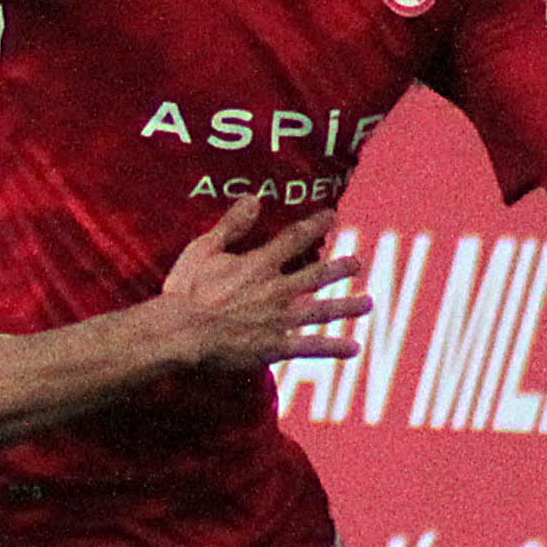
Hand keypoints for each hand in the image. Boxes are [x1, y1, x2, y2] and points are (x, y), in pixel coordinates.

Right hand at [157, 199, 370, 369]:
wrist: (179, 333)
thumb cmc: (185, 291)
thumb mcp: (203, 250)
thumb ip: (231, 225)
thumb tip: (253, 197)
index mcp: (258, 265)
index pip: (294, 239)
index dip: (315, 226)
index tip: (332, 216)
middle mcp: (275, 290)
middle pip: (316, 275)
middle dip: (340, 268)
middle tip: (357, 262)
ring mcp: (278, 320)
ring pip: (321, 310)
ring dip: (346, 306)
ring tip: (367, 303)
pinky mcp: (274, 347)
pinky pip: (310, 347)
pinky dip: (333, 348)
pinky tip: (354, 348)